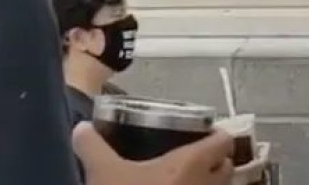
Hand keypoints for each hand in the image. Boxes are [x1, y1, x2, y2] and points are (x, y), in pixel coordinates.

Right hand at [73, 122, 234, 184]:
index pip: (223, 141)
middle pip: (226, 167)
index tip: (202, 133)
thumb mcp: (102, 173)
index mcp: (192, 162)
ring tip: (184, 182)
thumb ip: (92, 147)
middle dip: (215, 162)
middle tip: (193, 158)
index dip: (216, 134)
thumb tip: (81, 128)